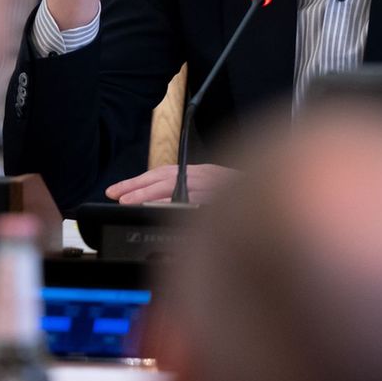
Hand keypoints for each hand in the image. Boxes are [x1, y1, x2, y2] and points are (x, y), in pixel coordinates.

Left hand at [108, 164, 237, 204]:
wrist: (267, 191)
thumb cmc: (239, 194)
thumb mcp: (210, 189)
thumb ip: (187, 195)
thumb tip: (159, 204)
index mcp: (197, 173)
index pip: (161, 174)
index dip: (137, 182)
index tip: (115, 191)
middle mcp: (201, 175)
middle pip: (162, 178)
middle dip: (135, 186)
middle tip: (114, 194)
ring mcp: (209, 186)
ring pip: (173, 187)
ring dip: (148, 194)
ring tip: (126, 201)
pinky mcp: (216, 198)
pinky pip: (189, 200)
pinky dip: (172, 203)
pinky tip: (156, 207)